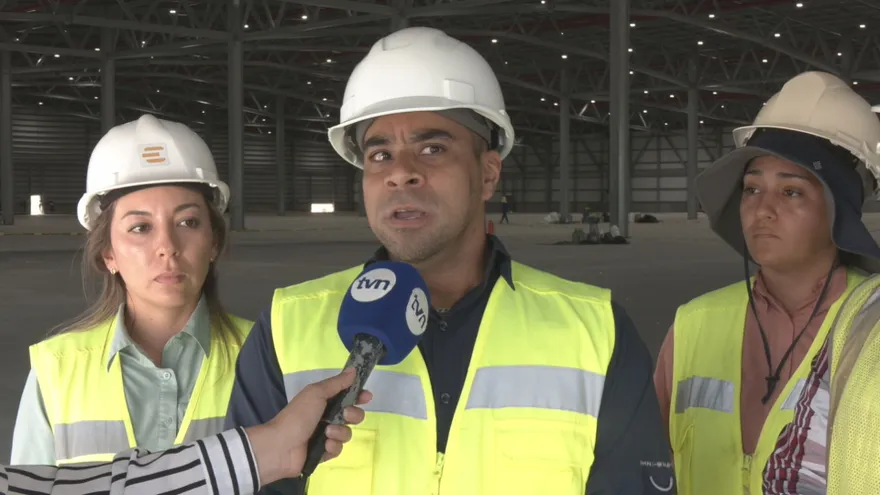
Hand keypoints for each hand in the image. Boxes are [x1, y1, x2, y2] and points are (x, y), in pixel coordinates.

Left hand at [245, 368, 371, 485]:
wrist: (281, 445)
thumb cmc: (298, 415)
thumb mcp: (316, 393)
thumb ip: (337, 383)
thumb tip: (353, 370)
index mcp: (324, 401)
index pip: (348, 397)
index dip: (359, 396)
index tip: (367, 397)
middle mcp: (326, 417)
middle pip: (353, 415)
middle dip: (353, 415)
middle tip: (346, 415)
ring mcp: (325, 436)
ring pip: (347, 433)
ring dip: (340, 432)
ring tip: (327, 433)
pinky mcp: (324, 453)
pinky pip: (338, 449)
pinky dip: (332, 446)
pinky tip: (323, 446)